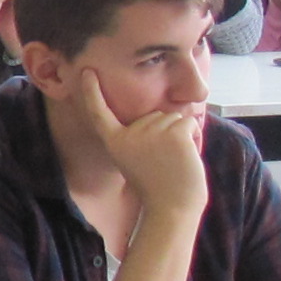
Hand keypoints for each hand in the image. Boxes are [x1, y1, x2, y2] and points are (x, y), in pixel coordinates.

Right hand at [79, 71, 208, 221]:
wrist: (171, 209)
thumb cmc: (158, 189)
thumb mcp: (138, 160)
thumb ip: (141, 138)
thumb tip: (167, 113)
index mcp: (116, 142)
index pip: (100, 112)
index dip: (92, 92)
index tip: (87, 71)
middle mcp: (130, 133)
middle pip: (155, 115)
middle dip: (165, 133)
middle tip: (164, 163)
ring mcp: (152, 131)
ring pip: (174, 117)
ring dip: (181, 136)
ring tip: (174, 163)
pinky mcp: (174, 132)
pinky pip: (188, 122)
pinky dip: (193, 136)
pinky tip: (186, 157)